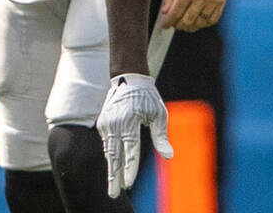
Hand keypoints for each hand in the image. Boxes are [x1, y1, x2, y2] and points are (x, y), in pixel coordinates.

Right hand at [97, 74, 172, 197]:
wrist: (127, 77)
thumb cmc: (148, 96)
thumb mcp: (159, 113)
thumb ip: (161, 136)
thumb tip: (169, 156)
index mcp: (130, 121)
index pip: (130, 150)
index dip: (130, 169)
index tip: (129, 184)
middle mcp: (115, 124)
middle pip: (114, 156)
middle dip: (114, 177)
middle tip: (113, 194)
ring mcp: (106, 124)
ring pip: (108, 152)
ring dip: (111, 169)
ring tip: (112, 187)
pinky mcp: (102, 123)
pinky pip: (106, 144)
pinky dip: (109, 157)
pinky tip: (113, 169)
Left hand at [160, 0, 233, 31]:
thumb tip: (165, 12)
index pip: (175, 13)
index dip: (168, 22)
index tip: (165, 25)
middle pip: (187, 21)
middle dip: (178, 25)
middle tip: (175, 23)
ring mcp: (213, 0)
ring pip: (200, 23)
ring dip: (191, 26)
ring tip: (186, 23)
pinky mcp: (221, 1)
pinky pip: (212, 20)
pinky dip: (204, 23)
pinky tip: (198, 20)